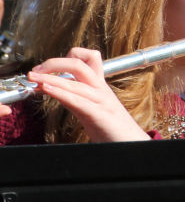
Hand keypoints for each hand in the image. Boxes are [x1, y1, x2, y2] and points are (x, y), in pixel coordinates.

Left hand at [27, 47, 149, 142]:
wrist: (134, 143)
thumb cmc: (114, 129)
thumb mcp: (94, 108)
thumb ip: (79, 98)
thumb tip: (58, 91)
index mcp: (100, 87)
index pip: (89, 58)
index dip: (66, 57)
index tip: (47, 68)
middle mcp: (102, 90)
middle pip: (78, 64)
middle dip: (53, 64)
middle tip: (35, 71)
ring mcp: (102, 102)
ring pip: (74, 83)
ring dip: (49, 78)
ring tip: (33, 78)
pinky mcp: (100, 116)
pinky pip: (78, 101)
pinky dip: (60, 93)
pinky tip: (47, 90)